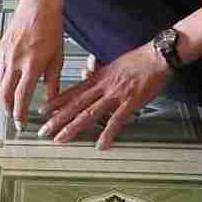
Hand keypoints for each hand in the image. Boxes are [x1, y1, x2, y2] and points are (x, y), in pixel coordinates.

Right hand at [0, 0, 65, 132]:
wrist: (37, 6)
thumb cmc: (51, 30)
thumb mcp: (57, 57)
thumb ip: (53, 82)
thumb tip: (51, 102)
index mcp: (32, 64)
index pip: (22, 96)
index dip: (20, 113)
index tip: (21, 124)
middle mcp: (15, 61)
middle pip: (6, 93)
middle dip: (8, 110)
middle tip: (14, 120)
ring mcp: (5, 55)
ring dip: (0, 101)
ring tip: (4, 111)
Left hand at [39, 42, 169, 149]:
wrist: (158, 56)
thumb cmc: (138, 60)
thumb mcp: (113, 64)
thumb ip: (99, 72)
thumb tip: (87, 75)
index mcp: (99, 77)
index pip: (73, 91)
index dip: (57, 102)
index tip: (43, 111)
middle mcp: (103, 86)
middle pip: (75, 105)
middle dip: (57, 119)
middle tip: (43, 131)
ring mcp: (116, 95)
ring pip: (89, 113)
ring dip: (73, 127)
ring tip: (60, 139)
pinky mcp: (130, 102)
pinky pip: (117, 121)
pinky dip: (107, 134)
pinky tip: (100, 146)